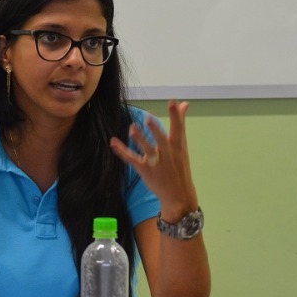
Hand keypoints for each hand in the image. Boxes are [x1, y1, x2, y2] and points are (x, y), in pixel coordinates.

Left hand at [109, 99, 198, 221]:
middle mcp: (168, 154)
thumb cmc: (179, 166)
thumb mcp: (182, 146)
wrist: (179, 195)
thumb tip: (183, 103)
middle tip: (148, 117)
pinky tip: (113, 143)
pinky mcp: (145, 170)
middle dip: (155, 130)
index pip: (178, 129)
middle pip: (162, 140)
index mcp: (178, 147)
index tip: (172, 102)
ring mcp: (156, 163)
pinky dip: (122, 151)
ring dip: (140, 140)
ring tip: (132, 129)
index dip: (175, 116)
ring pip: (148, 150)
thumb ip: (180, 124)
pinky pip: (132, 159)